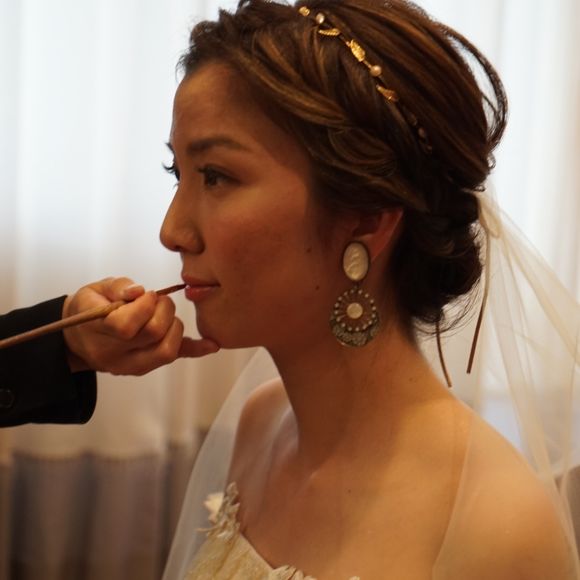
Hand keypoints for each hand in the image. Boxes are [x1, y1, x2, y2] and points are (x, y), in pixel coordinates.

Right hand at [62, 277, 218, 374]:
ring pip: (167, 351)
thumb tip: (138, 291)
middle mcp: (114, 355)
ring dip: (175, 326)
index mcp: (97, 331)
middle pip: (153, 335)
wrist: (78, 337)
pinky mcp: (146, 367)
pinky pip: (175, 359)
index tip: (145, 295)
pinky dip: (196, 350)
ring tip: (164, 314)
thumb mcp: (95, 290)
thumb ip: (118, 287)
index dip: (142, 306)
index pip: (125, 326)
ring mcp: (131, 366)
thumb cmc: (90, 307)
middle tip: (158, 300)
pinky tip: (211, 344)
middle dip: (164, 310)